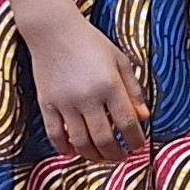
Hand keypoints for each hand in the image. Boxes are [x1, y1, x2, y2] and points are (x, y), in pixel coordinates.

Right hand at [22, 17, 150, 162]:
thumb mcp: (120, 61)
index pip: (127, 122)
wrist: (54, 32)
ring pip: (80, 141)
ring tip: (102, 157)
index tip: (139, 146)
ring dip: (93, 155)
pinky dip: (65, 148)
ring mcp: (65, 103)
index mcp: (110, 85)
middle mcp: (88, 97)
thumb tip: (143, 117)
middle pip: (104, 138)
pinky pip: (56, 135)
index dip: (135, 139)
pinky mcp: (46, 104)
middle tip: (122, 157)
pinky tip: (74, 152)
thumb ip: (133, 90)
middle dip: (115, 153)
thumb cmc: (92, 43)